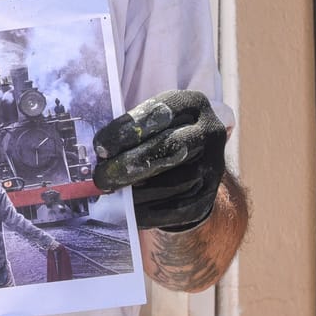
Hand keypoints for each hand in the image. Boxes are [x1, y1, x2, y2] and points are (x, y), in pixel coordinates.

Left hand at [91, 90, 228, 231]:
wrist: (195, 161)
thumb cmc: (161, 136)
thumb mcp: (152, 123)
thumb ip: (131, 134)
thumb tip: (101, 157)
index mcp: (192, 104)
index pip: (160, 112)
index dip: (129, 130)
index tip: (100, 147)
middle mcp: (209, 131)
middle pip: (171, 146)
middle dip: (132, 163)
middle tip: (102, 177)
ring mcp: (215, 163)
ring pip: (175, 181)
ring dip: (139, 191)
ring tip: (114, 193)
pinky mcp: (210, 193)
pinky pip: (180, 207)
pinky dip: (152, 211)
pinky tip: (131, 211)